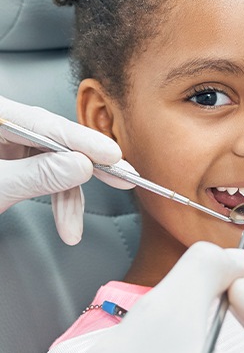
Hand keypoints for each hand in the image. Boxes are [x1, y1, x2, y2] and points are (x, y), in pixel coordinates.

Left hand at [0, 96, 135, 244]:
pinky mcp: (15, 159)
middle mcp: (5, 124)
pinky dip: (57, 198)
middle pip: (55, 140)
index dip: (83, 141)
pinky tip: (65, 219)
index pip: (45, 125)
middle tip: (123, 178)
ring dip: (68, 197)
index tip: (112, 156)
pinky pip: (45, 173)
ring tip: (73, 227)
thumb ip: (38, 175)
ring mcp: (10, 142)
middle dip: (87, 166)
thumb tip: (81, 165)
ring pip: (54, 162)